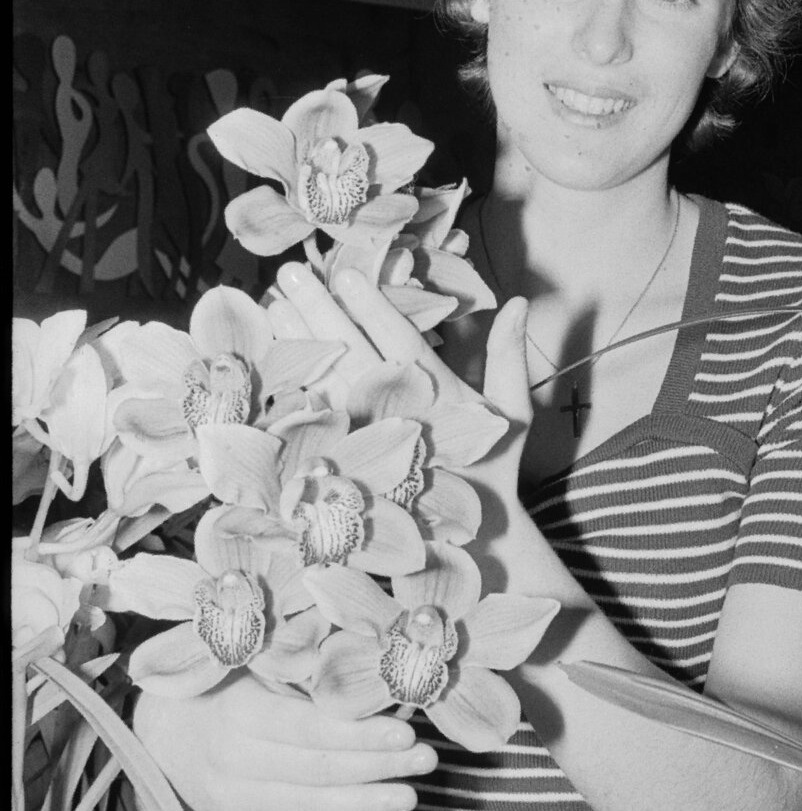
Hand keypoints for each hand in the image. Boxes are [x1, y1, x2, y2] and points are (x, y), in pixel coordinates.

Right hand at [132, 671, 436, 810]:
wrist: (163, 728)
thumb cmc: (224, 680)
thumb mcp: (256, 660)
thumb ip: (308, 663)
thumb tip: (373, 659)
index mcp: (239, 711)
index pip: (310, 730)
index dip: (360, 734)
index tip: (406, 732)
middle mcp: (232, 760)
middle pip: (316, 770)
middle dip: (377, 767)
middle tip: (425, 761)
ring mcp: (231, 798)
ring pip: (307, 806)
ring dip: (365, 802)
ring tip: (409, 795)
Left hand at [275, 261, 532, 497]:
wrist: (470, 538)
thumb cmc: (492, 463)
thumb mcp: (513, 412)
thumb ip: (509, 355)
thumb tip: (521, 302)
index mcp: (440, 400)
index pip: (401, 343)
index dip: (373, 307)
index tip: (346, 273)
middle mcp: (400, 419)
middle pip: (352, 355)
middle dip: (320, 310)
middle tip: (291, 272)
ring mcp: (369, 444)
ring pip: (325, 383)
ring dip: (299, 342)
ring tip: (273, 303)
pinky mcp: (347, 464)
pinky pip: (312, 422)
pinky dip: (290, 387)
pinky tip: (271, 358)